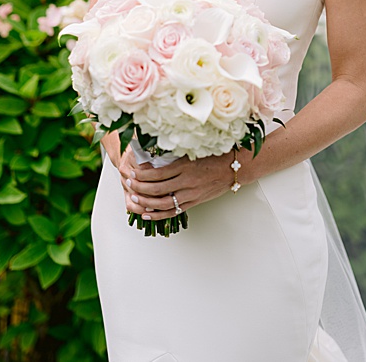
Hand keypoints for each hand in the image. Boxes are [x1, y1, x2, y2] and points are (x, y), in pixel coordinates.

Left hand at [118, 145, 236, 220]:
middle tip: (129, 183)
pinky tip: (146, 214)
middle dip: (139, 187)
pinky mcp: (195, 202)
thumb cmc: (217, 155)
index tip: (133, 171)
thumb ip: (176, 154)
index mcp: (186, 166)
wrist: (236, 168)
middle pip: (157, 188)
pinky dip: (158, 215)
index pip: (157, 173)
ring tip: (134, 197)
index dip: (142, 174)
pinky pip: (174, 211)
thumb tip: (154, 155)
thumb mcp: (195, 150)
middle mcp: (188, 181)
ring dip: (146, 202)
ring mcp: (192, 194)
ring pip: (163, 203)